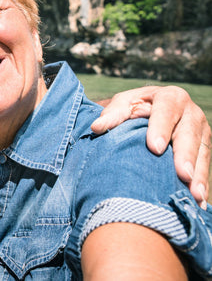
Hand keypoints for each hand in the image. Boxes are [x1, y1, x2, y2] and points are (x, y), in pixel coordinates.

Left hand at [91, 86, 209, 208]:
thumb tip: (96, 127)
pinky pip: (204, 165)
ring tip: (194, 194)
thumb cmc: (134, 107)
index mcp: (170, 97)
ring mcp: (201, 130)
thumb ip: (112, 115)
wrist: (152, 108)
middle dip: (186, 155)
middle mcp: (190, 112)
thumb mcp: (123, 105)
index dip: (161, 128)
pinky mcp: (204, 146)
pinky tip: (199, 201)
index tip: (155, 148)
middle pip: (189, 134)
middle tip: (182, 174)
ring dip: (198, 174)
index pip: (166, 111)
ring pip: (201, 152)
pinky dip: (202, 183)